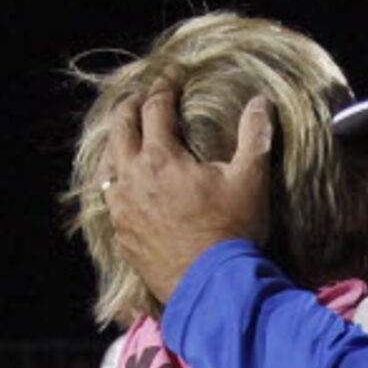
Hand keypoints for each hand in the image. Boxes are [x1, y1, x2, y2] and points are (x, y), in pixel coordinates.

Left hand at [102, 86, 273, 304]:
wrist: (212, 289)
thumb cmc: (231, 232)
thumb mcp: (250, 181)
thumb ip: (255, 137)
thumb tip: (261, 103)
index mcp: (161, 156)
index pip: (156, 108)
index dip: (164, 88)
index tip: (171, 78)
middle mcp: (132, 177)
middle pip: (121, 129)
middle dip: (130, 108)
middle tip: (140, 98)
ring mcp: (122, 208)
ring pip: (106, 164)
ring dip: (115, 144)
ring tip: (123, 138)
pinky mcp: (121, 235)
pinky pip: (107, 199)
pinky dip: (113, 182)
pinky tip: (121, 185)